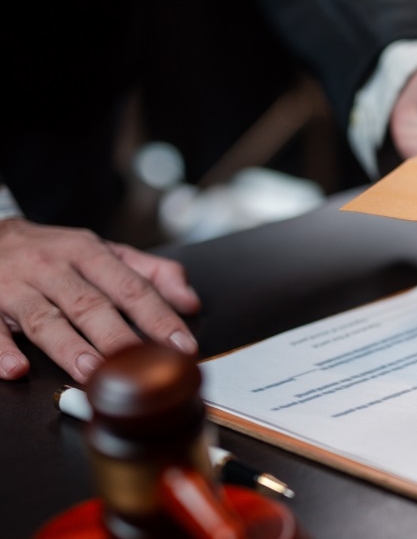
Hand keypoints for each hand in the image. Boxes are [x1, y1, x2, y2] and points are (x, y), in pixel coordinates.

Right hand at [0, 219, 200, 382]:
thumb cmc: (56, 253)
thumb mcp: (106, 252)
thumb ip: (152, 273)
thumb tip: (190, 301)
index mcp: (89, 254)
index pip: (131, 288)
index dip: (158, 317)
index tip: (181, 345)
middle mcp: (54, 268)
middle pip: (89, 305)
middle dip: (116, 336)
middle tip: (137, 364)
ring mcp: (16, 285)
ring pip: (44, 319)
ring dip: (68, 347)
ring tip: (90, 371)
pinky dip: (2, 349)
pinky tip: (17, 368)